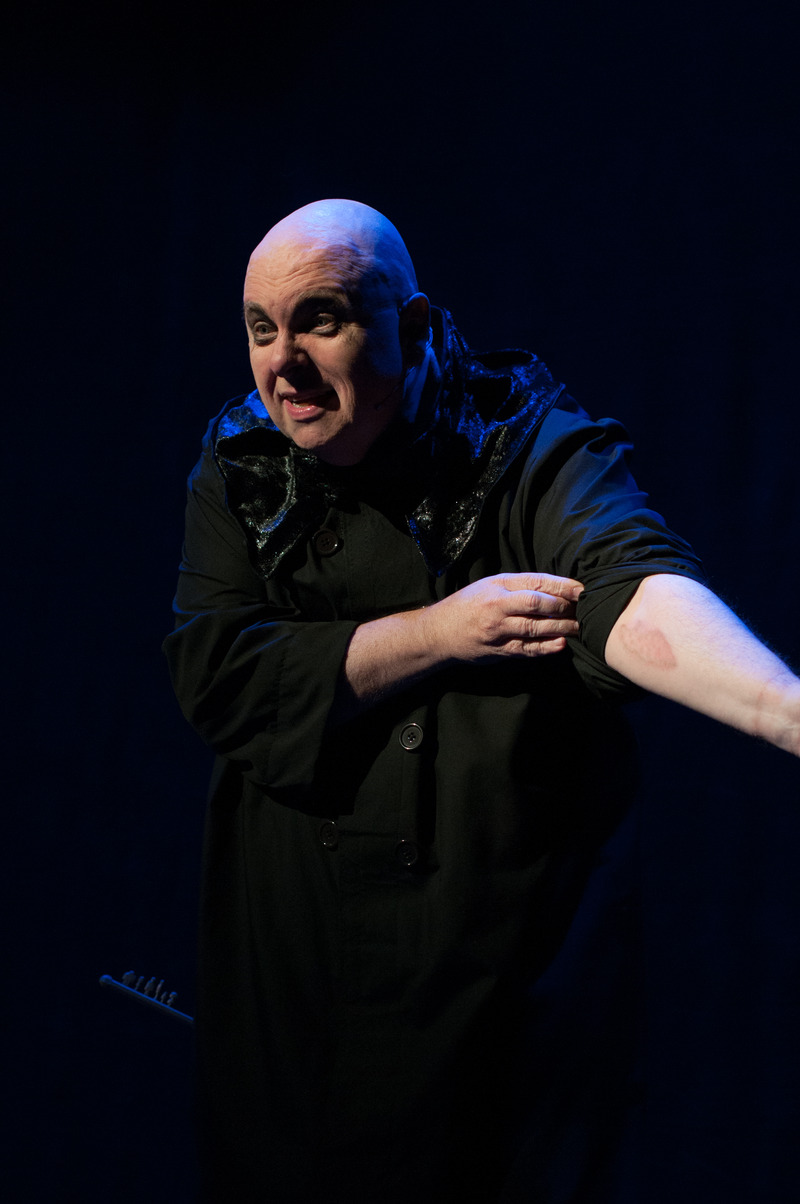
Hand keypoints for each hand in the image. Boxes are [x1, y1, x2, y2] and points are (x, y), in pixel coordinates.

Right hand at [423, 572, 582, 663]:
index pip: (535, 584)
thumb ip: (519, 585)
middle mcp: (497, 609)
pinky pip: (526, 650)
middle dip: (565, 607)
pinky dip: (546, 648)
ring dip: (561, 627)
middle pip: (538, 606)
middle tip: (586, 608)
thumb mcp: (490, 585)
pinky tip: (561, 644)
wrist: (439, 633)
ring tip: (580, 626)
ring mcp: (498, 632)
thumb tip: (556, 586)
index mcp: (497, 588)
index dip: (562, 586)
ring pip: (535, 629)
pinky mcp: (499, 651)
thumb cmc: (468, 604)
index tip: (582, 589)